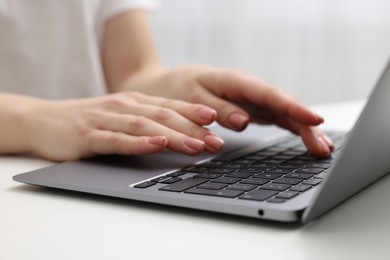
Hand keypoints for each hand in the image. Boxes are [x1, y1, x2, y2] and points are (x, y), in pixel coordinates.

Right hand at [20, 92, 223, 160]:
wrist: (42, 119)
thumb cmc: (87, 121)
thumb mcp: (120, 118)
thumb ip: (146, 123)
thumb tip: (178, 135)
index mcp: (134, 102)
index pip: (170, 106)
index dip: (195, 114)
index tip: (218, 123)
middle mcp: (123, 106)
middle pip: (164, 116)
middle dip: (192, 128)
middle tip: (216, 141)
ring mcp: (106, 119)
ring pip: (146, 126)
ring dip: (173, 135)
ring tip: (196, 145)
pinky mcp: (89, 136)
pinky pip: (118, 139)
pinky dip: (139, 143)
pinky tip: (156, 145)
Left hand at [151, 65, 333, 156]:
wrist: (169, 85)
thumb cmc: (178, 88)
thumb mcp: (191, 97)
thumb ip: (218, 109)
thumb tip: (243, 122)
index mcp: (235, 81)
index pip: (269, 95)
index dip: (292, 107)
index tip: (314, 119)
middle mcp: (248, 89)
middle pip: (283, 106)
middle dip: (306, 124)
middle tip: (323, 147)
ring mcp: (252, 99)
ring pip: (284, 112)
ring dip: (305, 129)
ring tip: (323, 148)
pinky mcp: (253, 108)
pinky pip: (278, 117)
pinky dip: (293, 128)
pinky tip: (307, 140)